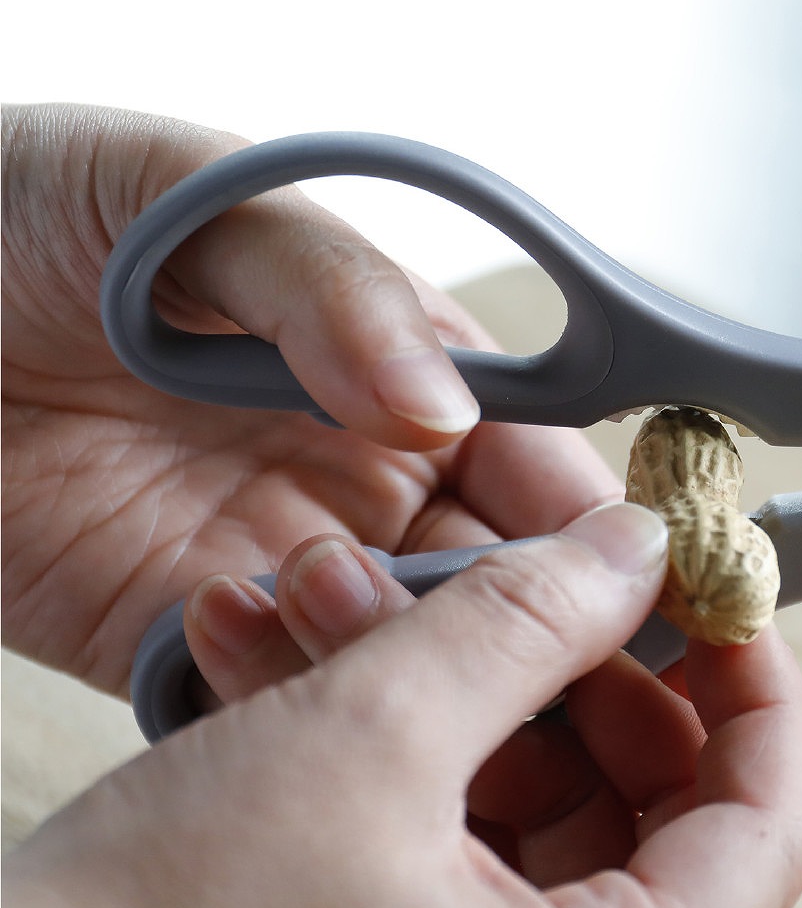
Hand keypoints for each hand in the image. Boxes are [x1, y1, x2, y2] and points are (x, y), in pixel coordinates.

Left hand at [1, 103, 621, 692]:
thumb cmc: (22, 212)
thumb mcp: (199, 197)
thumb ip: (337, 289)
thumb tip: (447, 406)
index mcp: (395, 370)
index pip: (539, 462)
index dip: (593, 521)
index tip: (635, 575)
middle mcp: (358, 477)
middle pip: (493, 583)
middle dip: (527, 627)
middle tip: (528, 656)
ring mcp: (277, 563)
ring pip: (399, 660)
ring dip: (403, 672)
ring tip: (339, 619)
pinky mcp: (178, 636)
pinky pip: (270, 699)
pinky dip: (291, 710)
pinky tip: (253, 662)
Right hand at [2, 503, 801, 907]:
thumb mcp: (367, 731)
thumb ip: (525, 620)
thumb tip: (634, 548)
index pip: (766, 833)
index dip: (757, 693)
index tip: (718, 598)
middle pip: (689, 847)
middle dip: (631, 702)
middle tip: (572, 604)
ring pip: (587, 853)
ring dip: (518, 721)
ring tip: (413, 619)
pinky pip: (505, 879)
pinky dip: (464, 777)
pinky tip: (366, 685)